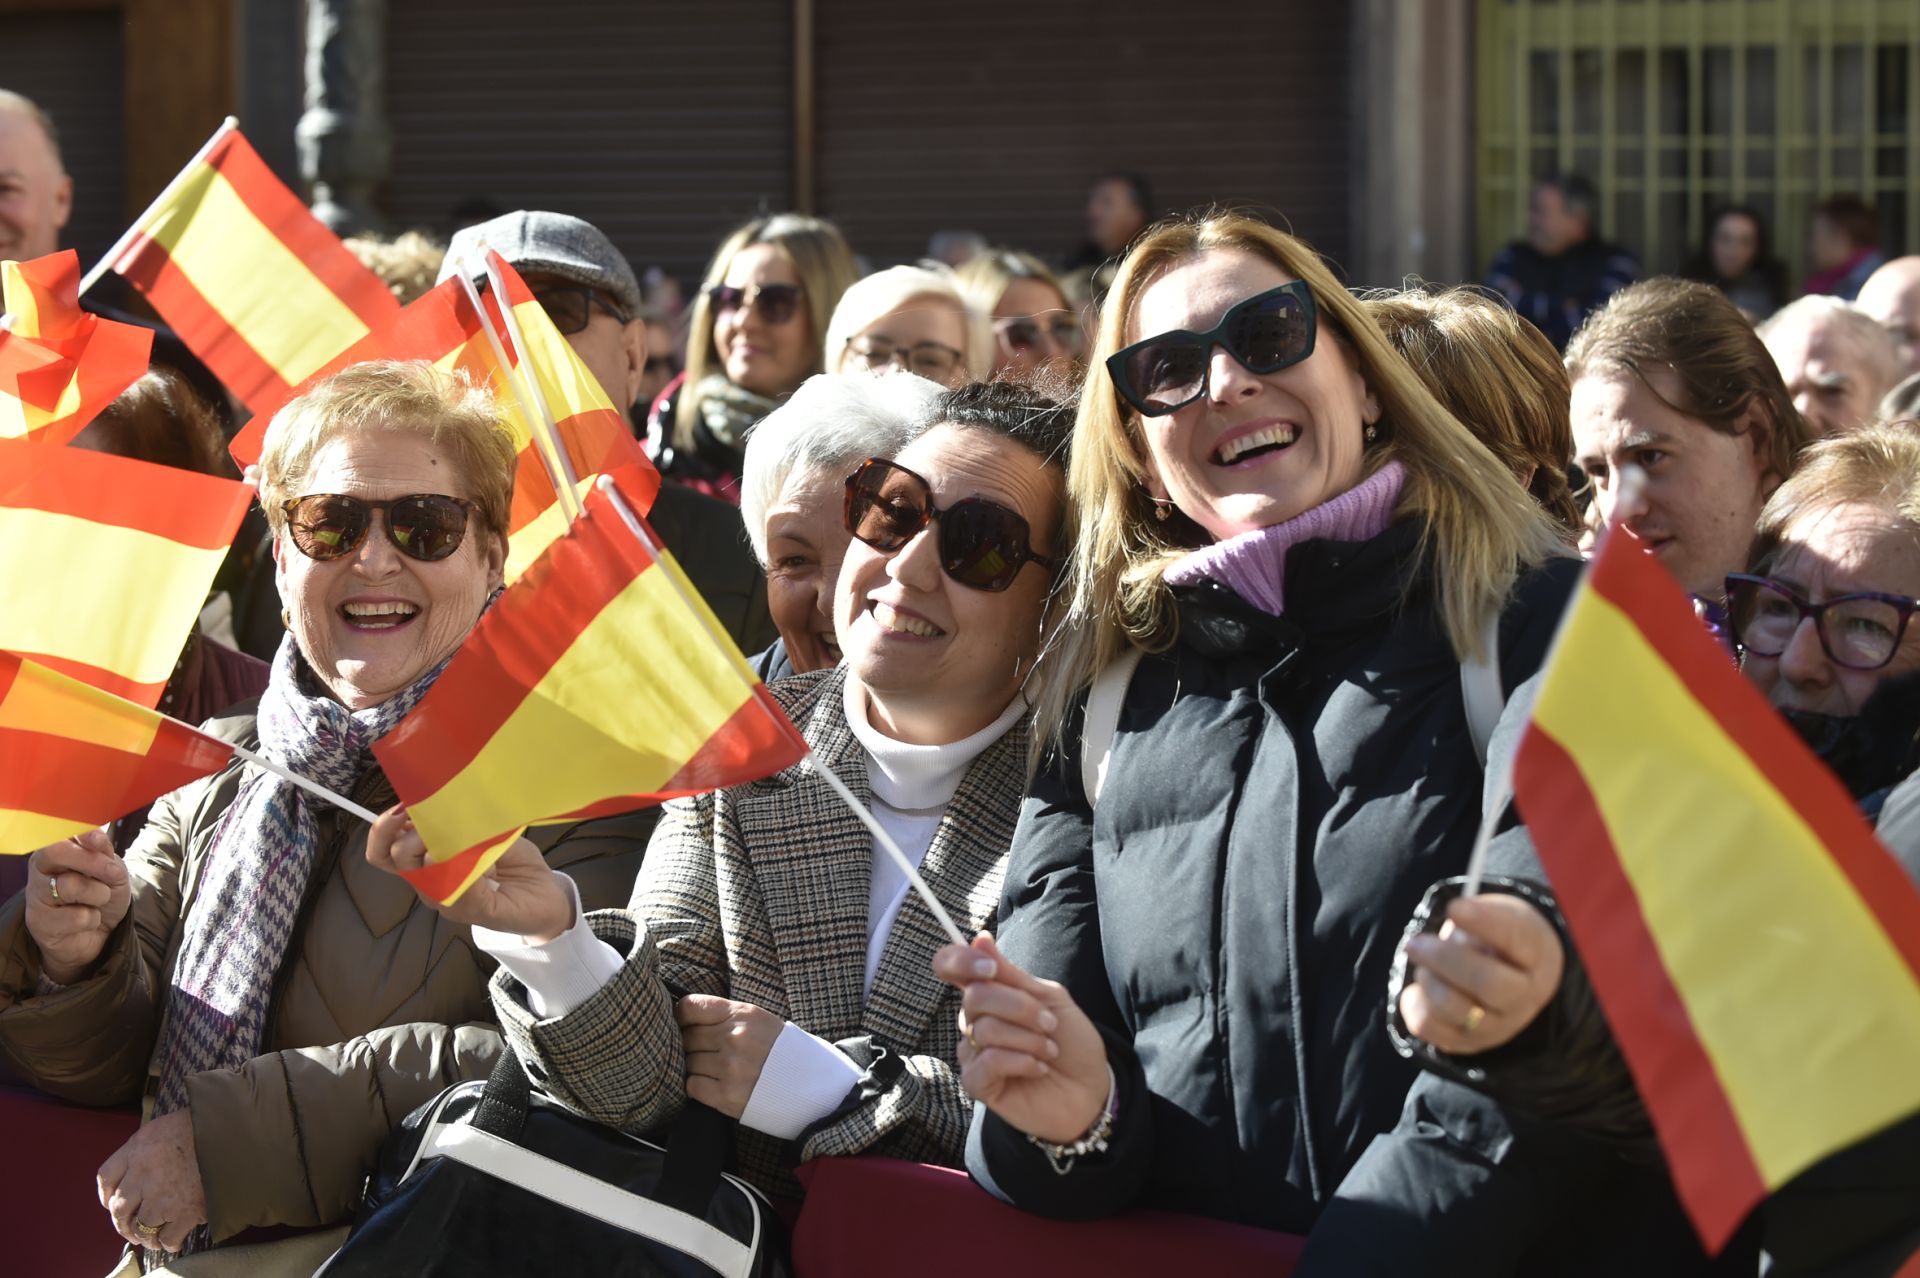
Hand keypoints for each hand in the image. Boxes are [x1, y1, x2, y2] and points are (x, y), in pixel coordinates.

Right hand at [26, 831, 130, 984]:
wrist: (98, 934)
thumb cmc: (100, 895)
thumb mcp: (111, 870)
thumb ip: (104, 853)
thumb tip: (97, 838)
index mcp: (55, 852)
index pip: (60, 834)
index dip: (81, 834)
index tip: (100, 841)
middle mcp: (40, 871)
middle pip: (55, 852)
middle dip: (90, 860)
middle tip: (112, 873)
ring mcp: (36, 897)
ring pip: (70, 885)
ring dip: (98, 894)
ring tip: (98, 901)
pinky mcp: (40, 923)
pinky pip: (77, 917)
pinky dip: (92, 919)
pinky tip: (86, 921)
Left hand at [97, 1109, 205, 1253]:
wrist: (237, 1132)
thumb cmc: (207, 1124)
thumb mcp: (169, 1124)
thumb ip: (150, 1145)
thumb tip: (145, 1165)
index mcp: (139, 1148)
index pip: (106, 1176)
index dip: (106, 1194)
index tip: (112, 1203)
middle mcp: (144, 1173)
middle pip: (119, 1208)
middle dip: (122, 1222)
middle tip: (130, 1228)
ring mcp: (163, 1196)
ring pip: (141, 1226)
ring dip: (143, 1235)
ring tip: (151, 1238)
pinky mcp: (186, 1212)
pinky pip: (167, 1238)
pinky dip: (168, 1243)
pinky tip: (174, 1240)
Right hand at [364, 805, 572, 940]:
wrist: (548, 898)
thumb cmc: (516, 864)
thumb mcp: (488, 832)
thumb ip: (463, 823)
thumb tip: (444, 800)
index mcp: (428, 866)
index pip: (384, 852)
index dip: (382, 829)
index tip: (400, 806)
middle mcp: (430, 886)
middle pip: (395, 860)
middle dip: (406, 831)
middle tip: (429, 815)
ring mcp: (449, 902)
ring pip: (424, 872)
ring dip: (438, 845)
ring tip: (461, 832)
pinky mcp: (474, 911)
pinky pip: (459, 886)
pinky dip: (467, 864)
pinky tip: (485, 856)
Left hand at [677, 995, 783, 1119]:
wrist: (810, 1084)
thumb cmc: (780, 1049)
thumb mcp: (758, 1019)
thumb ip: (725, 1015)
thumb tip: (685, 1017)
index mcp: (742, 1014)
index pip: (690, 1007)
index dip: (680, 1016)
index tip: (683, 1024)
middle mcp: (734, 1038)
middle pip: (687, 1037)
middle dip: (690, 1044)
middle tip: (704, 1050)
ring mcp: (730, 1067)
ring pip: (688, 1061)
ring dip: (695, 1065)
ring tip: (712, 1068)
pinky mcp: (727, 1095)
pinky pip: (692, 1085)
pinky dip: (696, 1084)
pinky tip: (711, 1083)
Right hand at [932, 933, 1108, 1143]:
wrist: (1091, 1088)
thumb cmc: (1070, 1042)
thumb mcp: (1050, 998)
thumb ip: (1012, 974)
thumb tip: (979, 938)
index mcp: (989, 993)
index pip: (950, 966)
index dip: (960, 960)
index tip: (991, 967)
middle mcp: (974, 1020)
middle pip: (975, 996)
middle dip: (1021, 1008)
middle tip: (1050, 1024)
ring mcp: (973, 1052)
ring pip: (985, 1030)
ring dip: (1029, 1039)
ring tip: (1049, 1050)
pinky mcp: (977, 1084)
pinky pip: (988, 1061)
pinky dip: (1021, 1061)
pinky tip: (1038, 1068)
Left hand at [1400, 893, 1565, 1054]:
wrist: (1508, 977)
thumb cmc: (1496, 938)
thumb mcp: (1499, 916)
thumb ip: (1479, 916)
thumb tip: (1456, 917)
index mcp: (1535, 955)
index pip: (1515, 939)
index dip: (1484, 923)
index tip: (1454, 907)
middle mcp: (1524, 996)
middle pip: (1488, 983)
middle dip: (1444, 959)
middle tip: (1414, 943)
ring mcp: (1499, 1025)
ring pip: (1456, 1009)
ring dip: (1429, 981)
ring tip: (1423, 966)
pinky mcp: (1469, 1042)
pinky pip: (1431, 1028)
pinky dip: (1415, 1005)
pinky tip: (1418, 990)